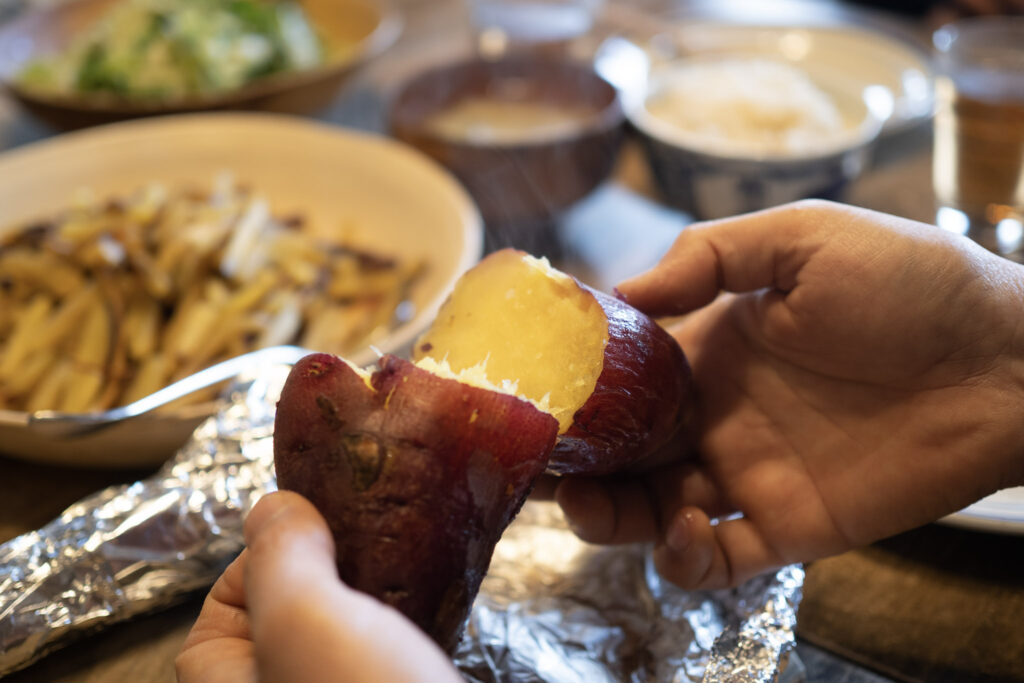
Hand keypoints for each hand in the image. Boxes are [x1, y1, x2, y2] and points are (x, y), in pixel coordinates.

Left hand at [176, 491, 460, 682]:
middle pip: (288, 615)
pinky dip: (408, 627)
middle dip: (330, 570)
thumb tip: (274, 508)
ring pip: (345, 635)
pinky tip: (436, 606)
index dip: (265, 557)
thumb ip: (280, 557)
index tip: (316, 528)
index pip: (223, 607)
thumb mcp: (306, 619)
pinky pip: (388, 658)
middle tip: (373, 538)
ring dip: (376, 596)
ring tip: (409, 564)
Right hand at [556, 200, 1023, 589]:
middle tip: (536, 468)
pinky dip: (684, 560)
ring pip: (651, 513)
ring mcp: (749, 473)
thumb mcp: (805, 236)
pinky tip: (687, 530)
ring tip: (589, 507)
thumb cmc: (913, 283)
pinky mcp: (787, 525)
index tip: (530, 391)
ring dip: (608, 519)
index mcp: (712, 347)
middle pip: (621, 452)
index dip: (575, 386)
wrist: (1008, 361)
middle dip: (572, 464)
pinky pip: (716, 562)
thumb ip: (708, 255)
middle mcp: (717, 414)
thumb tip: (622, 291)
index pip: (622, 375)